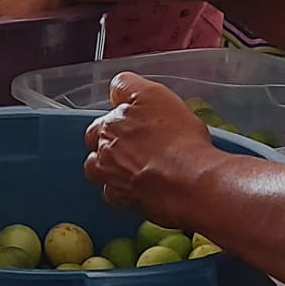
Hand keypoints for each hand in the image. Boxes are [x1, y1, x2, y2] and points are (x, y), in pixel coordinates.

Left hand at [83, 74, 222, 218]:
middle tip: (135, 139)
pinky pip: (112, 192)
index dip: (126, 102)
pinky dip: (121, 189)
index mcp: (114, 117)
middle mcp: (107, 143)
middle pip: (96, 134)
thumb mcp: (159, 96)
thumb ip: (132, 87)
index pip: (113, 97)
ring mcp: (110, 173)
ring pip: (97, 166)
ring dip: (108, 163)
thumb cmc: (180, 140)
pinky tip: (138, 185)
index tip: (136, 108)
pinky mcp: (120, 199)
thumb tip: (118, 86)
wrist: (188, 183)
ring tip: (131, 164)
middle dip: (109, 135)